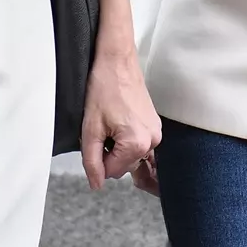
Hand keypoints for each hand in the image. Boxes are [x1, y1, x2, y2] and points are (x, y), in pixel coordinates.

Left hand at [79, 46, 161, 190]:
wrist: (116, 62)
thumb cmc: (105, 88)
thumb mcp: (90, 129)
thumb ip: (91, 162)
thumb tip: (96, 183)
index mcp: (137, 143)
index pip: (111, 172)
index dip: (98, 157)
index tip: (97, 136)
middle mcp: (153, 140)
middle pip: (122, 165)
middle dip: (108, 152)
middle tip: (103, 128)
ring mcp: (156, 132)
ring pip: (129, 155)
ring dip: (117, 145)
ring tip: (112, 122)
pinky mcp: (155, 125)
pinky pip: (137, 143)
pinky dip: (125, 137)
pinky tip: (119, 119)